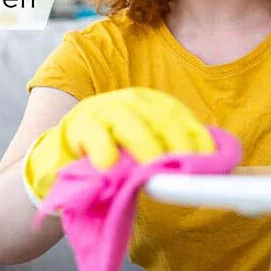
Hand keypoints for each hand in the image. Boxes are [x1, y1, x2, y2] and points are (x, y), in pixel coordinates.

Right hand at [23, 87, 214, 200]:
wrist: (62, 164)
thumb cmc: (111, 160)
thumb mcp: (143, 153)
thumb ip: (168, 155)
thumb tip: (207, 170)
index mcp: (148, 103)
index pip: (177, 113)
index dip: (195, 134)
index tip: (208, 158)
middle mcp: (128, 101)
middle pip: (158, 115)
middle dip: (175, 141)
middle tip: (185, 167)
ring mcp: (101, 110)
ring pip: (128, 122)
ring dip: (144, 145)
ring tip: (153, 168)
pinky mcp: (77, 126)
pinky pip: (93, 135)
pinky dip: (103, 149)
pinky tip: (111, 166)